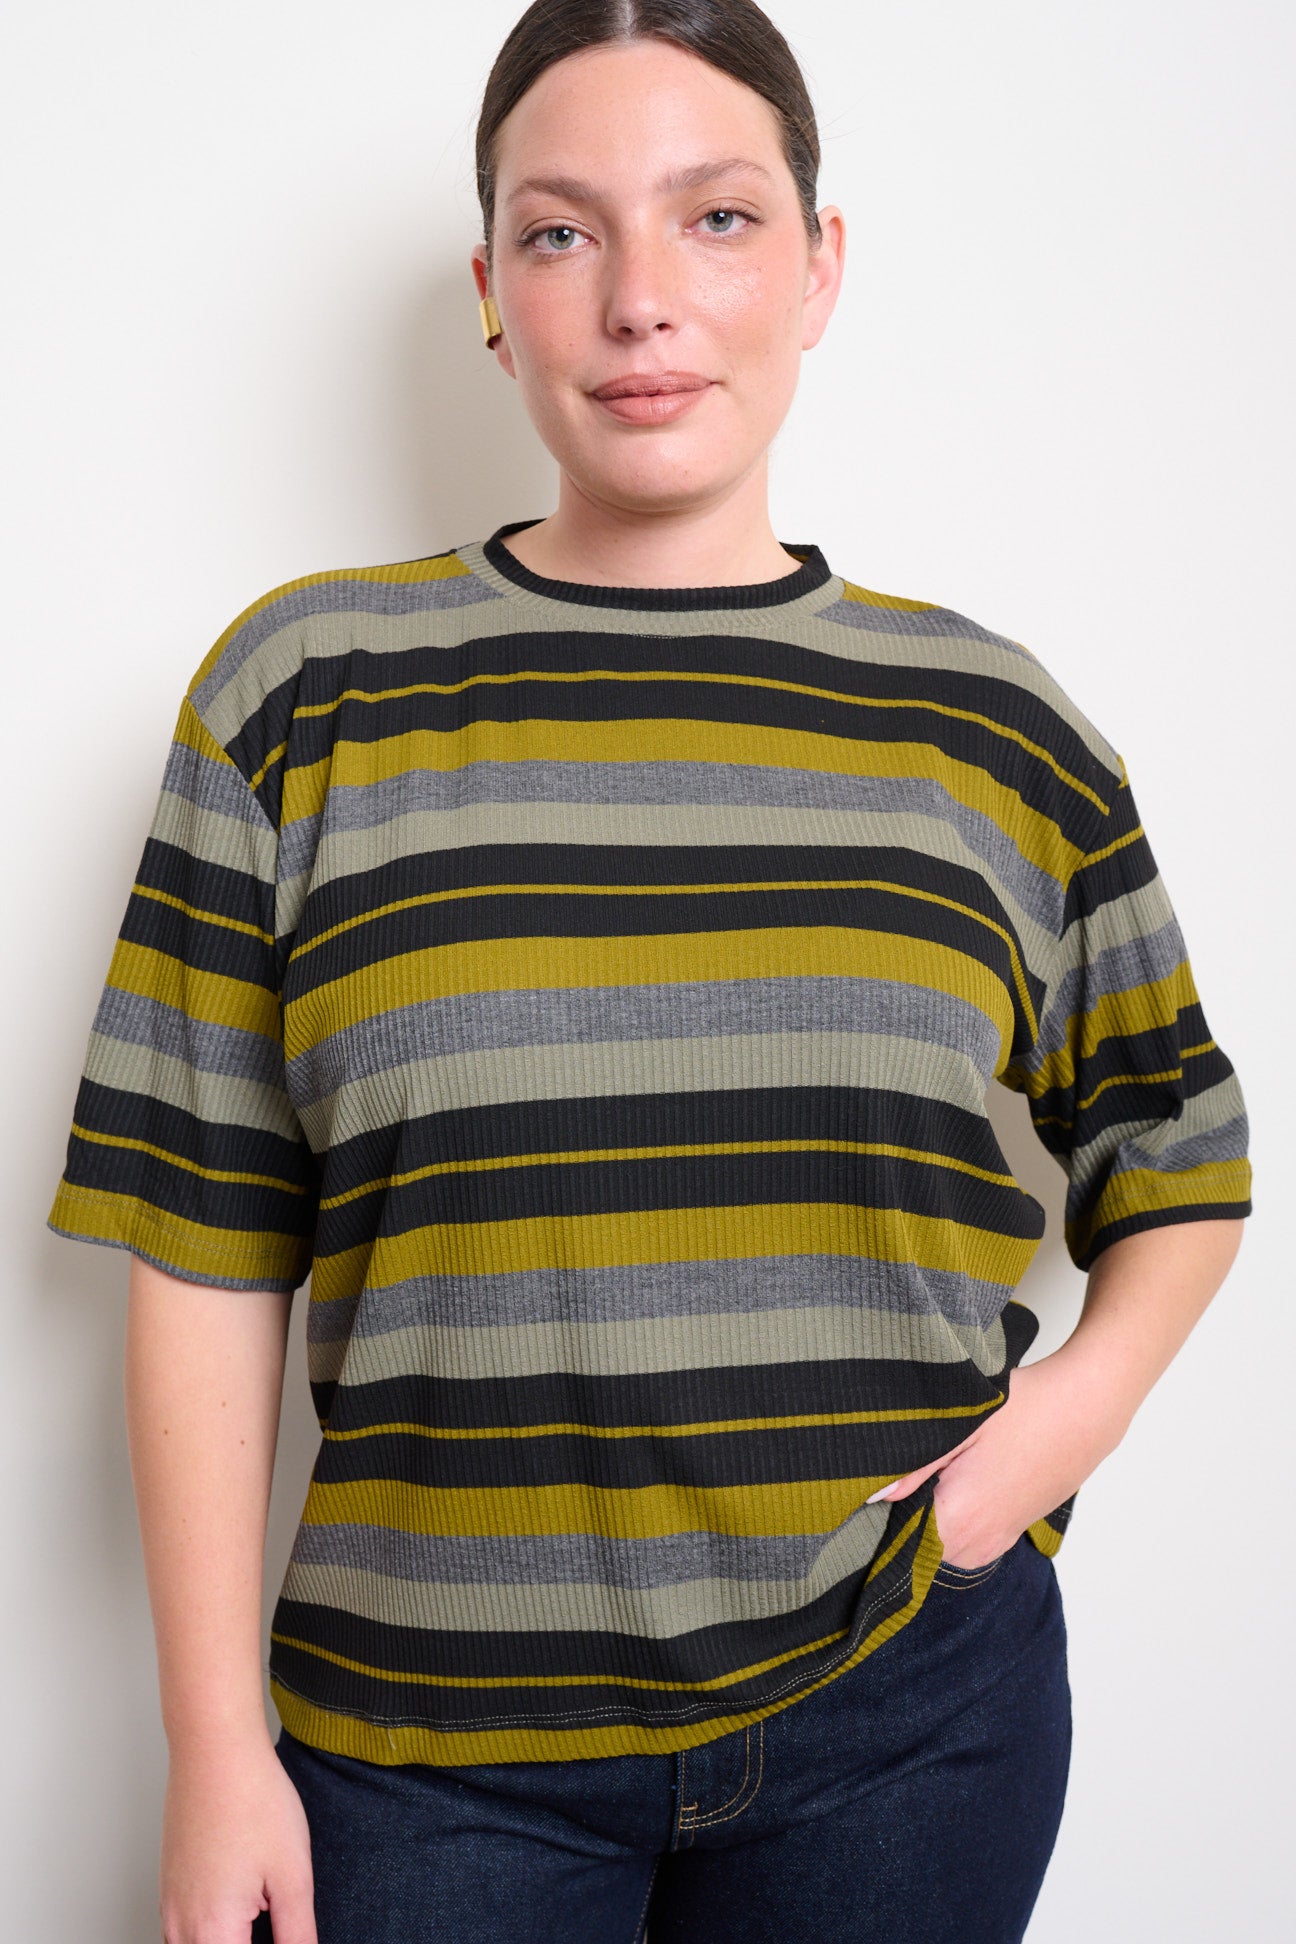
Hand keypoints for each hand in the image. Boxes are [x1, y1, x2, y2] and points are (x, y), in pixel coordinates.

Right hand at [159, 1735, 316, 1943]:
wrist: (215, 1750)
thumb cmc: (254, 1801)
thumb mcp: (292, 1875)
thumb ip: (297, 1934)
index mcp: (214, 1932)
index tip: (287, 1934)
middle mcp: (182, 1927)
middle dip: (246, 1942)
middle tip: (273, 1920)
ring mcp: (170, 1907)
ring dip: (225, 1939)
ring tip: (257, 1925)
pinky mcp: (168, 1886)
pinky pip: (180, 1933)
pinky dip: (208, 1933)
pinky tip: (237, 1914)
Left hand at [867, 1348, 1130, 1567]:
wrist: (1085, 1408)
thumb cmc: (1026, 1410)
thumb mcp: (960, 1424)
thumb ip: (911, 1466)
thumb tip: (869, 1495)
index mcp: (957, 1523)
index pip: (889, 1540)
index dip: (870, 1514)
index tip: (862, 1484)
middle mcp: (975, 1546)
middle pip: (910, 1542)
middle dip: (897, 1510)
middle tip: (895, 1465)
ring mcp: (995, 1543)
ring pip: (936, 1539)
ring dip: (925, 1511)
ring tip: (932, 1465)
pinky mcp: (1008, 1532)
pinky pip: (961, 1535)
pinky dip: (950, 1513)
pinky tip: (955, 1474)